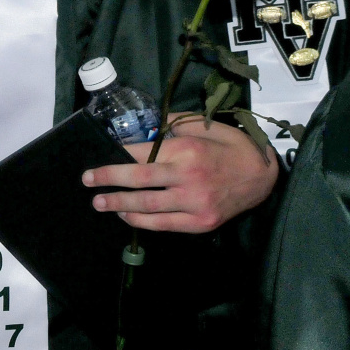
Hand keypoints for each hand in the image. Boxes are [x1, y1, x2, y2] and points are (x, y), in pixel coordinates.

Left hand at [81, 114, 278, 232]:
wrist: (263, 176)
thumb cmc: (230, 146)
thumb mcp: (204, 126)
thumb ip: (172, 125)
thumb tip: (143, 126)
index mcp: (186, 150)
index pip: (141, 153)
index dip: (117, 155)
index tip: (100, 156)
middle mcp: (188, 177)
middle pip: (138, 180)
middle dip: (108, 180)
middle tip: (87, 180)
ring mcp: (194, 203)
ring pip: (147, 206)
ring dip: (118, 204)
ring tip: (99, 202)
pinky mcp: (200, 223)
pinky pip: (163, 225)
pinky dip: (141, 221)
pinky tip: (125, 215)